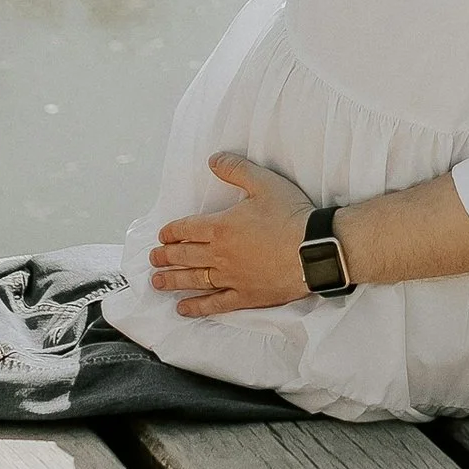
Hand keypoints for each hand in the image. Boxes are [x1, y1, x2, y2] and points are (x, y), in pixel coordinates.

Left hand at [151, 155, 314, 316]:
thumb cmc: (291, 216)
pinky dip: (197, 307)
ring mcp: (231, 277)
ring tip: (157, 282)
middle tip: (153, 259)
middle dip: (165, 257)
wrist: (315, 249)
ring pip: (194, 280)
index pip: (187, 229)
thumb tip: (214, 160)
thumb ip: (236, 170)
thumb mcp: (264, 182)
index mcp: (221, 226)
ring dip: (172, 281)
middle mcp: (220, 254)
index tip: (162, 237)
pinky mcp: (246, 296)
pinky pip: (215, 304)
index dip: (171, 232)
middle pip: (185, 256)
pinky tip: (183, 308)